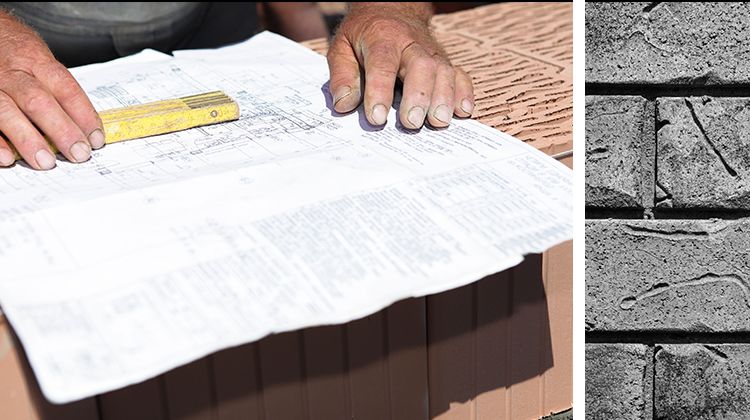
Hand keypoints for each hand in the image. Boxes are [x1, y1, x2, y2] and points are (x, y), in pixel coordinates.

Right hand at [0, 12, 102, 169]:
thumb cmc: (15, 52)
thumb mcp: (39, 59)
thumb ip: (57, 88)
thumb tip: (86, 126)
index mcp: (35, 59)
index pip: (64, 88)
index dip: (83, 115)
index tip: (97, 138)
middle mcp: (10, 72)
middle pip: (38, 101)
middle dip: (61, 130)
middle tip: (79, 153)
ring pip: (7, 112)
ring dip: (28, 139)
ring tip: (46, 162)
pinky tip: (8, 158)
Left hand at [327, 2, 473, 128]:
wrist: (391, 11)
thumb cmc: (364, 36)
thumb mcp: (342, 47)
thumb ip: (342, 76)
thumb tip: (344, 104)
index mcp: (382, 38)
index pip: (383, 64)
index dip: (380, 91)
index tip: (377, 117)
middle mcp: (412, 44)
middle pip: (421, 66)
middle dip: (419, 96)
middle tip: (412, 123)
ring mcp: (432, 52)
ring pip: (444, 71)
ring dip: (444, 98)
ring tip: (438, 122)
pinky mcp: (445, 62)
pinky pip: (460, 74)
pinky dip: (464, 92)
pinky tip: (462, 111)